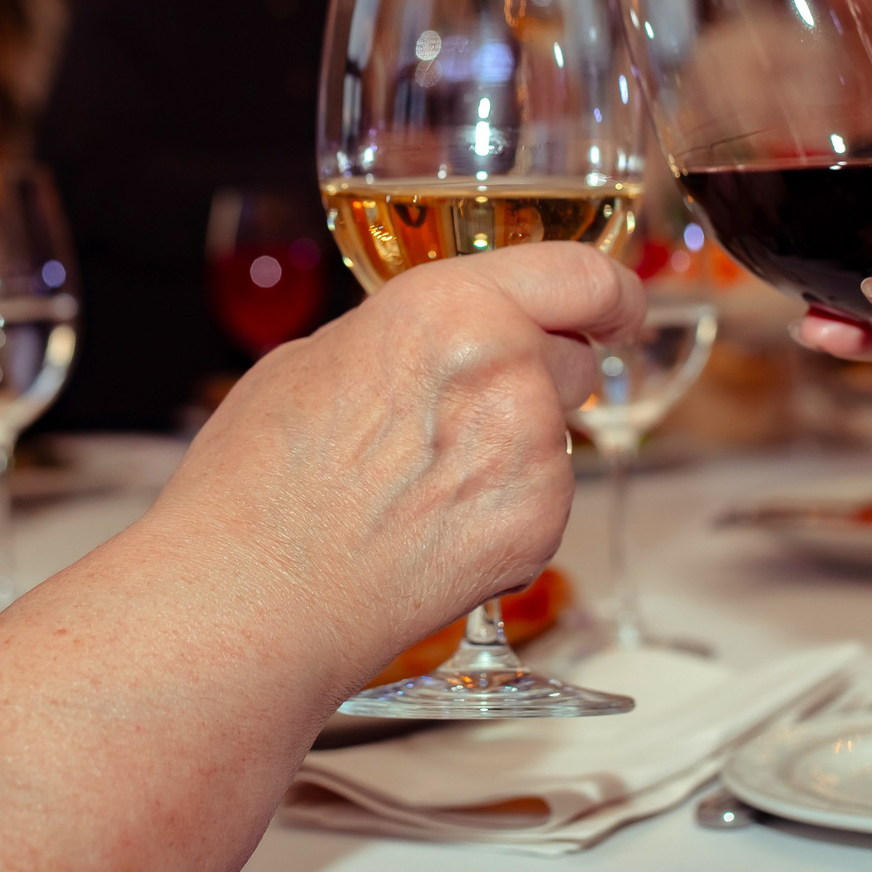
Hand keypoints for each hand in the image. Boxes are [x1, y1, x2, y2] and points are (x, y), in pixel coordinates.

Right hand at [156, 243, 640, 679]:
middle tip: (460, 420)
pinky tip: (433, 530)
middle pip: (574, 360)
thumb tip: (432, 341)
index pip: (583, 276)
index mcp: (452, 307)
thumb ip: (402, 333)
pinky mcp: (539, 528)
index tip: (617, 308)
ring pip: (556, 435)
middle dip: (534, 379)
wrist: (255, 595)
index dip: (611, 293)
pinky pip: (543, 500)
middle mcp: (508, 370)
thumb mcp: (316, 357)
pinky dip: (506, 511)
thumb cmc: (262, 479)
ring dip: (514, 449)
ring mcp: (533, 455)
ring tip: (420, 488)